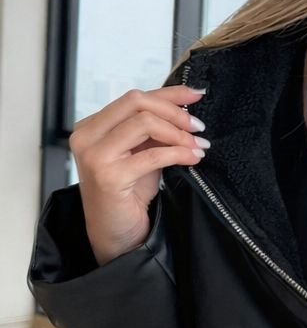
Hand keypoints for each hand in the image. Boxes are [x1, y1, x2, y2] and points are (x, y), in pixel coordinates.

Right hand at [70, 84, 208, 263]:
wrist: (115, 234)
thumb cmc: (128, 194)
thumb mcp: (141, 152)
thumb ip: (154, 129)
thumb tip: (185, 105)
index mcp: (92, 126)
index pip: (134, 97)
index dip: (169, 94)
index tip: (196, 95)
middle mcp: (86, 136)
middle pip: (137, 102)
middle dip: (174, 112)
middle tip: (197, 127)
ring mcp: (94, 155)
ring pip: (145, 122)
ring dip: (179, 134)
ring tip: (198, 146)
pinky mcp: (108, 176)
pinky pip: (153, 155)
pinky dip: (179, 153)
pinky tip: (193, 158)